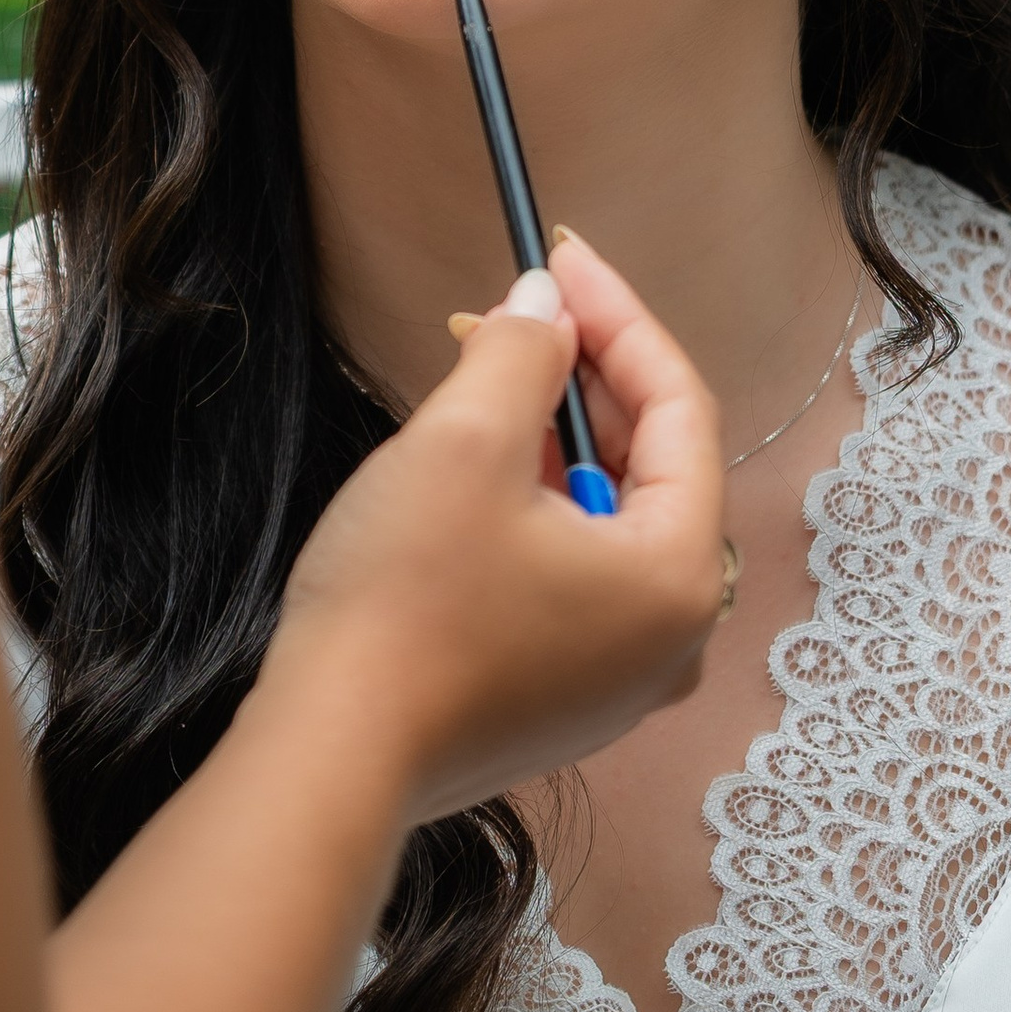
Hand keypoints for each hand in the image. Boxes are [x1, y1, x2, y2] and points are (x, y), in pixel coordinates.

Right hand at [259, 232, 723, 827]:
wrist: (331, 757)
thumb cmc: (404, 605)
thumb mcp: (465, 442)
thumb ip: (521, 354)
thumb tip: (545, 307)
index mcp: (678, 576)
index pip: (679, 409)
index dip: (617, 316)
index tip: (559, 253)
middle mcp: (673, 639)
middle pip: (651, 466)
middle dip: (581, 375)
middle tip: (509, 309)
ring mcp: (618, 681)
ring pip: (606, 519)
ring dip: (551, 437)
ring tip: (478, 379)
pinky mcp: (561, 701)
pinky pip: (574, 574)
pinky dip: (534, 507)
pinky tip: (473, 471)